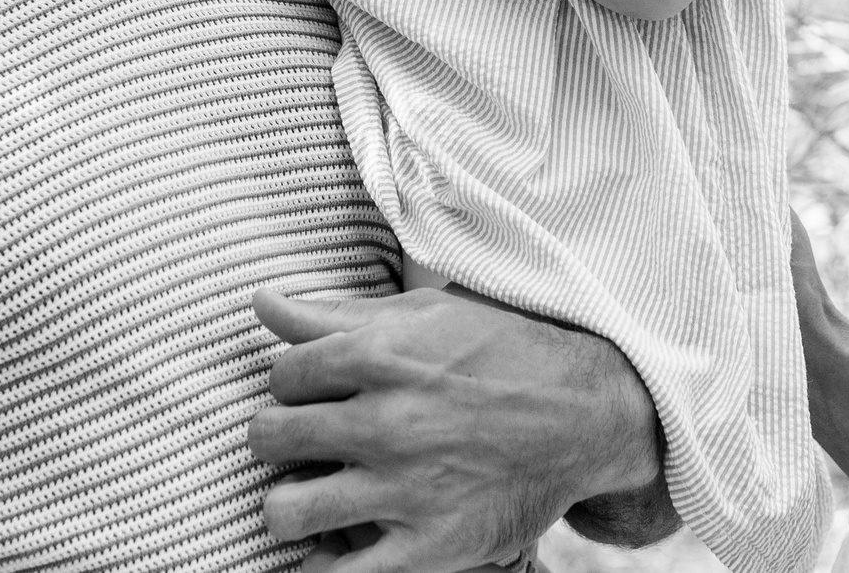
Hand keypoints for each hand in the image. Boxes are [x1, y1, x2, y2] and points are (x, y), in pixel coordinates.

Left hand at [247, 287, 665, 572]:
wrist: (587, 412)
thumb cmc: (501, 352)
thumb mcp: (424, 315)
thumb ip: (337, 313)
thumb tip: (262, 301)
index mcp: (379, 355)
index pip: (281, 376)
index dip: (293, 385)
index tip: (318, 393)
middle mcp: (385, 421)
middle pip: (269, 437)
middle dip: (279, 439)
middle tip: (309, 444)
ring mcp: (404, 489)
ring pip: (285, 511)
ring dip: (288, 504)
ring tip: (313, 495)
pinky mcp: (430, 546)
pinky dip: (320, 568)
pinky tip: (335, 547)